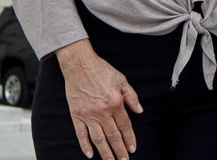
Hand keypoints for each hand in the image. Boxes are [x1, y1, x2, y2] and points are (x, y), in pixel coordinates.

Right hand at [56, 38, 141, 159]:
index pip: (124, 125)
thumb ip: (131, 96)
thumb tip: (139, 110)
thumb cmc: (101, 70)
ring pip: (98, 139)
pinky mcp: (76, 115)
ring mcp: (88, 115)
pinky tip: (90, 155)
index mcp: (115, 102)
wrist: (80, 65)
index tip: (133, 149)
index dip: (129, 138)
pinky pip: (81, 134)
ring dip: (105, 153)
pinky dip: (85, 146)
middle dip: (119, 150)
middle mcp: (102, 112)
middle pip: (113, 135)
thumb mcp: (121, 79)